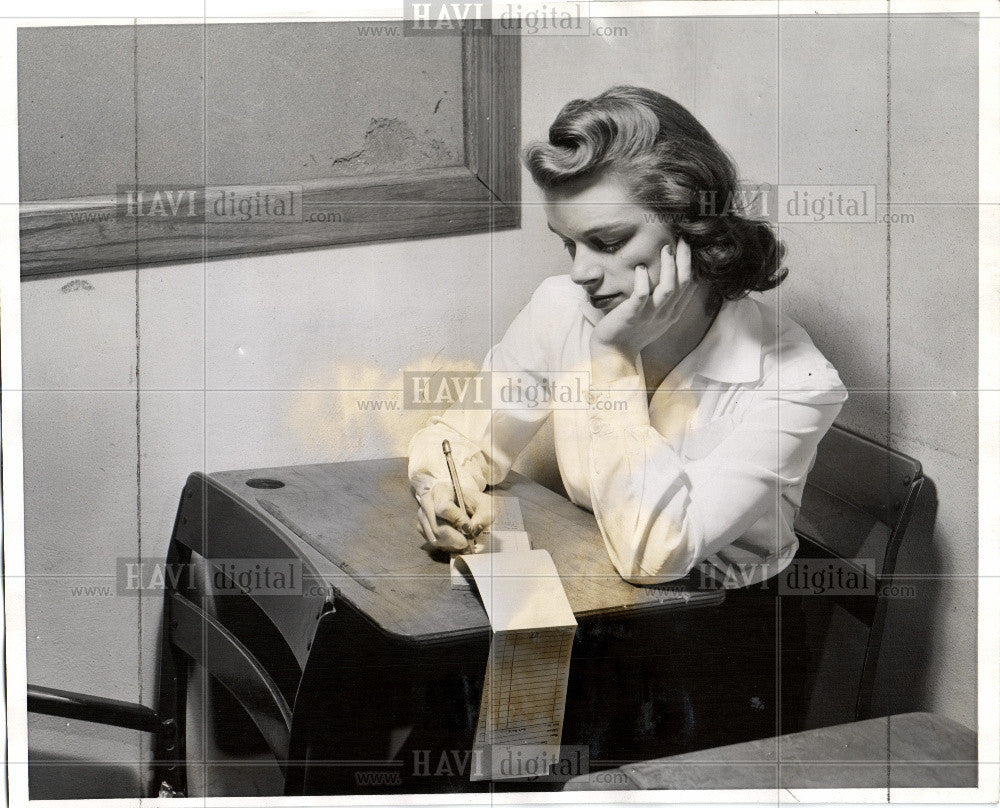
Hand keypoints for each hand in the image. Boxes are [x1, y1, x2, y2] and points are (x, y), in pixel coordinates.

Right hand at [415, 481, 493, 553]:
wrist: (468, 506)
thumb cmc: (476, 504)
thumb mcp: (486, 506)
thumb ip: (483, 517)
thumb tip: (471, 529)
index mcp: (441, 490)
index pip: (444, 508)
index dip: (458, 521)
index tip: (469, 528)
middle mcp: (427, 501)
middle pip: (437, 526)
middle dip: (455, 538)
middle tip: (468, 541)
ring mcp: (422, 515)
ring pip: (434, 537)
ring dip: (452, 544)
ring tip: (464, 541)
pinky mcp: (422, 527)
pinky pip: (432, 542)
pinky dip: (446, 545)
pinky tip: (455, 541)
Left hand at [590, 238, 698, 358]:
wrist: (613, 351)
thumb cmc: (632, 330)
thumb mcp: (654, 315)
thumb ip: (663, 298)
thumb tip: (668, 273)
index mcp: (672, 312)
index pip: (689, 285)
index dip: (690, 263)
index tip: (685, 244)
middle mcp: (665, 314)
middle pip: (683, 283)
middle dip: (684, 259)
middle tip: (680, 240)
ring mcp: (650, 315)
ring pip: (668, 288)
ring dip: (668, 267)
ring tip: (665, 248)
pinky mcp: (632, 315)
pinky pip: (641, 296)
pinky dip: (643, 281)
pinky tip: (640, 268)